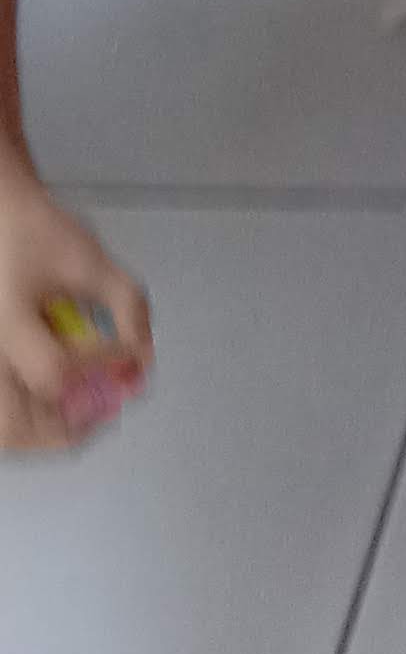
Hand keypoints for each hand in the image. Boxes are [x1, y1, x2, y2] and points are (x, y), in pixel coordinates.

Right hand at [0, 175, 151, 453]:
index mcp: (8, 322)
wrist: (3, 222)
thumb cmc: (37, 234)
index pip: (55, 373)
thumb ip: (128, 304)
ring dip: (49, 431)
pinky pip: (5, 416)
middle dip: (69, 426)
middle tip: (108, 405)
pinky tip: (64, 398)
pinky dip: (34, 420)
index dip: (103, 369)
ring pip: (6, 430)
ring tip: (87, 404)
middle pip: (14, 426)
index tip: (130, 353)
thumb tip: (144, 357)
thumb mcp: (91, 259)